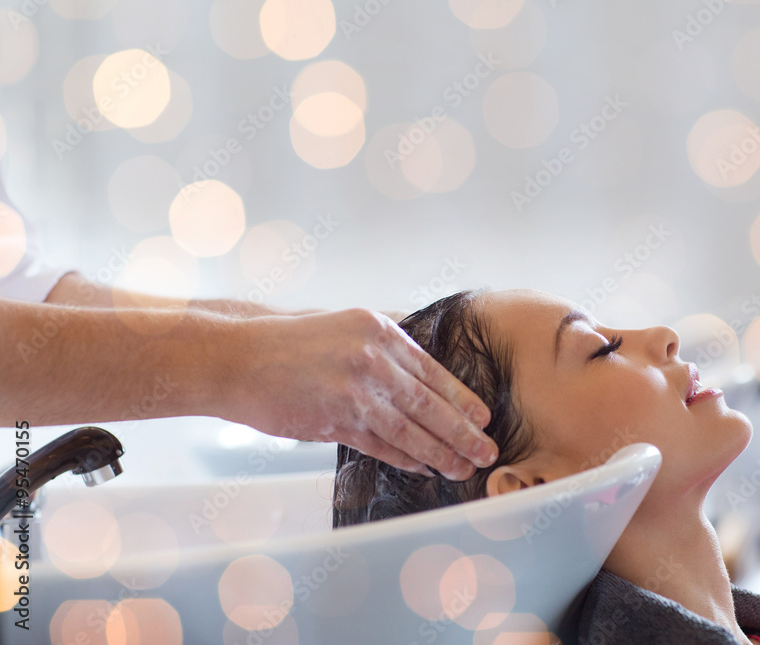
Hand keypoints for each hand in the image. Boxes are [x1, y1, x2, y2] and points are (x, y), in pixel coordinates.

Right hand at [220, 308, 496, 479]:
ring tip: (461, 469)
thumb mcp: (345, 324)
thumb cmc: (292, 342)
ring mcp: (353, 392)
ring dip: (440, 453)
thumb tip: (425, 361)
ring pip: (409, 430)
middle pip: (429, 404)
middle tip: (487, 451)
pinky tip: (423, 468)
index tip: (484, 418)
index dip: (462, 399)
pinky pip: (379, 445)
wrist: (238, 358)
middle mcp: (372, 359)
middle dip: (462, 432)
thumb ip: (386, 341)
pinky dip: (405, 459)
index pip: (433, 371)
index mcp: (379, 331)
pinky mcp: (333, 421)